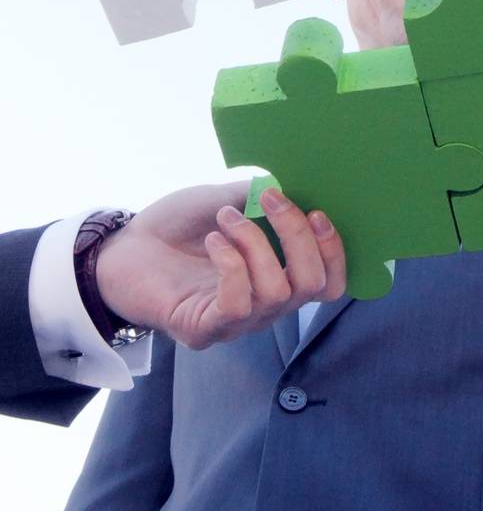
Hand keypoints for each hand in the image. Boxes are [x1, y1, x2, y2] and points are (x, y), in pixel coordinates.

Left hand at [94, 183, 346, 351]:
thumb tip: (299, 182)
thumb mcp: (228, 200)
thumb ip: (264, 198)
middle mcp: (266, 306)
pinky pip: (238, 303)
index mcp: (280, 277)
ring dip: (255, 243)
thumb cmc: (176, 226)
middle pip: (313, 285)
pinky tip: (213, 241)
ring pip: (278, 292)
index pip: (331, 283)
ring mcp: (237, 322)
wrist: (120, 248)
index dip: (334, 249)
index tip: (316, 210)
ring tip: (225, 218)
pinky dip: (231, 263)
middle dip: (298, 236)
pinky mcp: (205, 329)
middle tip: (269, 200)